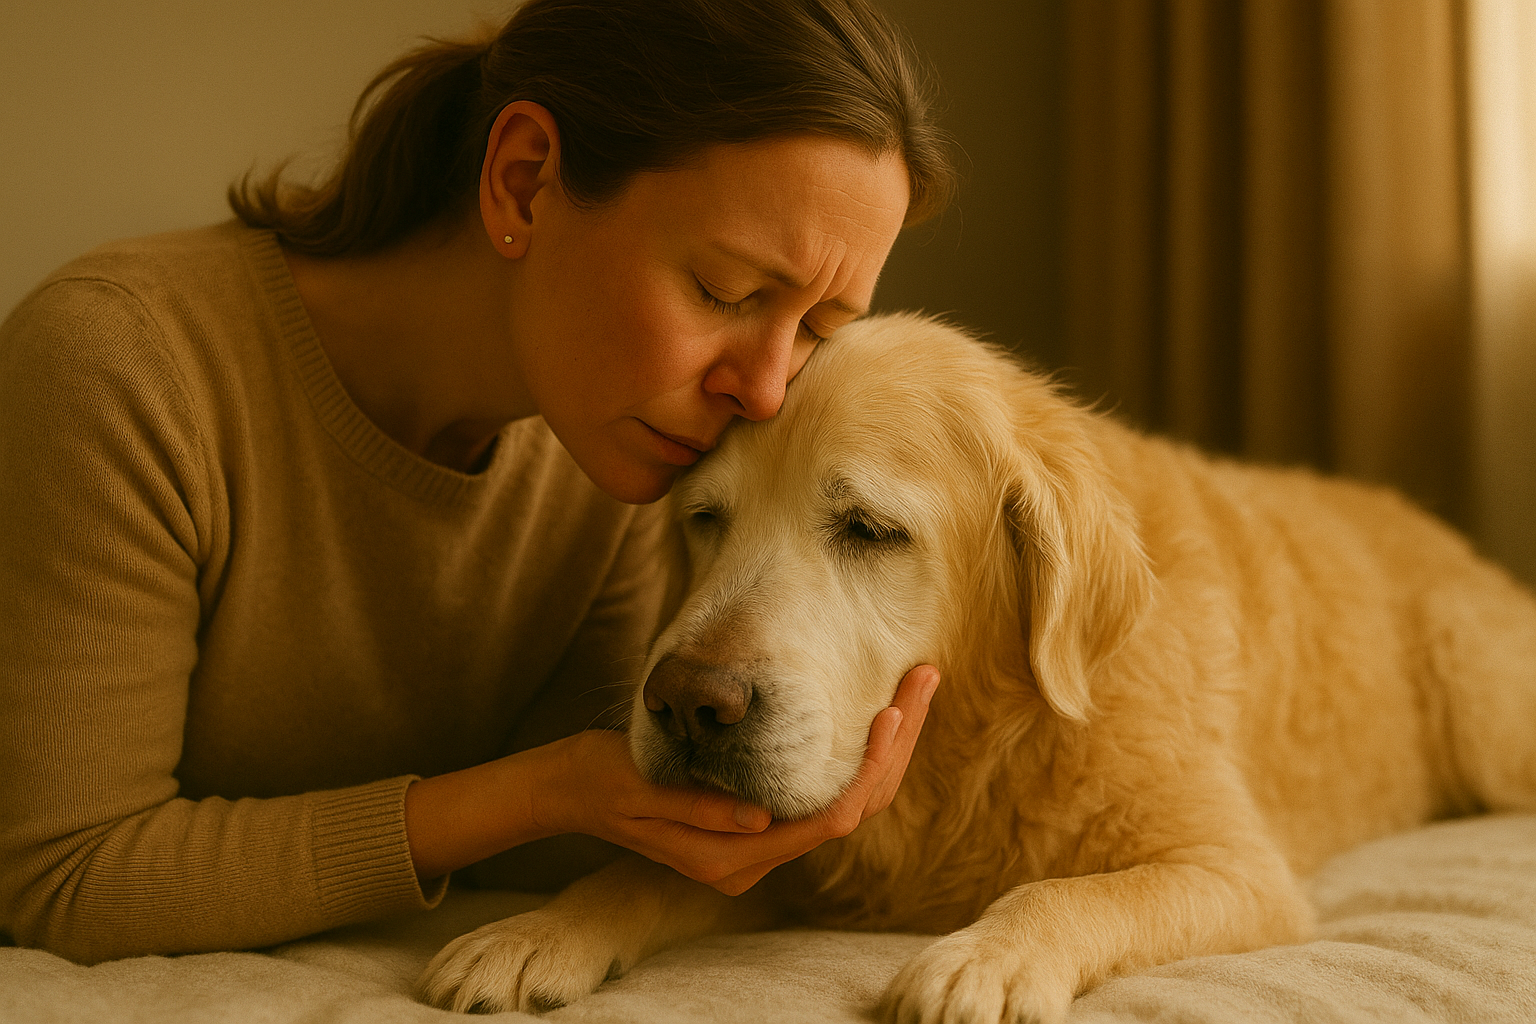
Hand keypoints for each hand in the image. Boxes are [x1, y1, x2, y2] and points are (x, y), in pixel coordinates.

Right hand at [544, 664, 939, 893]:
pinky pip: (820, 792)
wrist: (568, 790)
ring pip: (845, 801)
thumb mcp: (643, 789)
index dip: (868, 767)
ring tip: (915, 688)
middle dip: (896, 747)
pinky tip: (876, 717)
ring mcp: (756, 843)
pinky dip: (854, 755)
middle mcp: (753, 858)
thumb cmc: (601, 780)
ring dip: (885, 749)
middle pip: (851, 809)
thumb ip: (700, 810)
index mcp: (731, 856)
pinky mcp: (754, 821)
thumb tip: (762, 818)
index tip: (892, 710)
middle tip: (925, 679)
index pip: (827, 819)